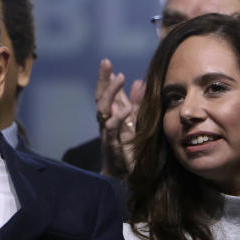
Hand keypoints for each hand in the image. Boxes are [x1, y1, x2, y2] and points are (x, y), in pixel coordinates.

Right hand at [93, 59, 142, 177]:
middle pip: (100, 97)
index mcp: (112, 116)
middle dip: (103, 80)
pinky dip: (118, 117)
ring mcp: (108, 132)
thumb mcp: (136, 122)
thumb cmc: (130, 150)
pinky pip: (111, 128)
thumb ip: (137, 104)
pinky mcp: (112, 145)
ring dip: (110, 92)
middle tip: (106, 64)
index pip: (106, 93)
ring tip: (119, 77)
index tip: (106, 62)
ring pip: (103, 109)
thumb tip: (139, 82)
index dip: (105, 78)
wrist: (124, 177)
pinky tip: (125, 109)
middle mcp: (107, 122)